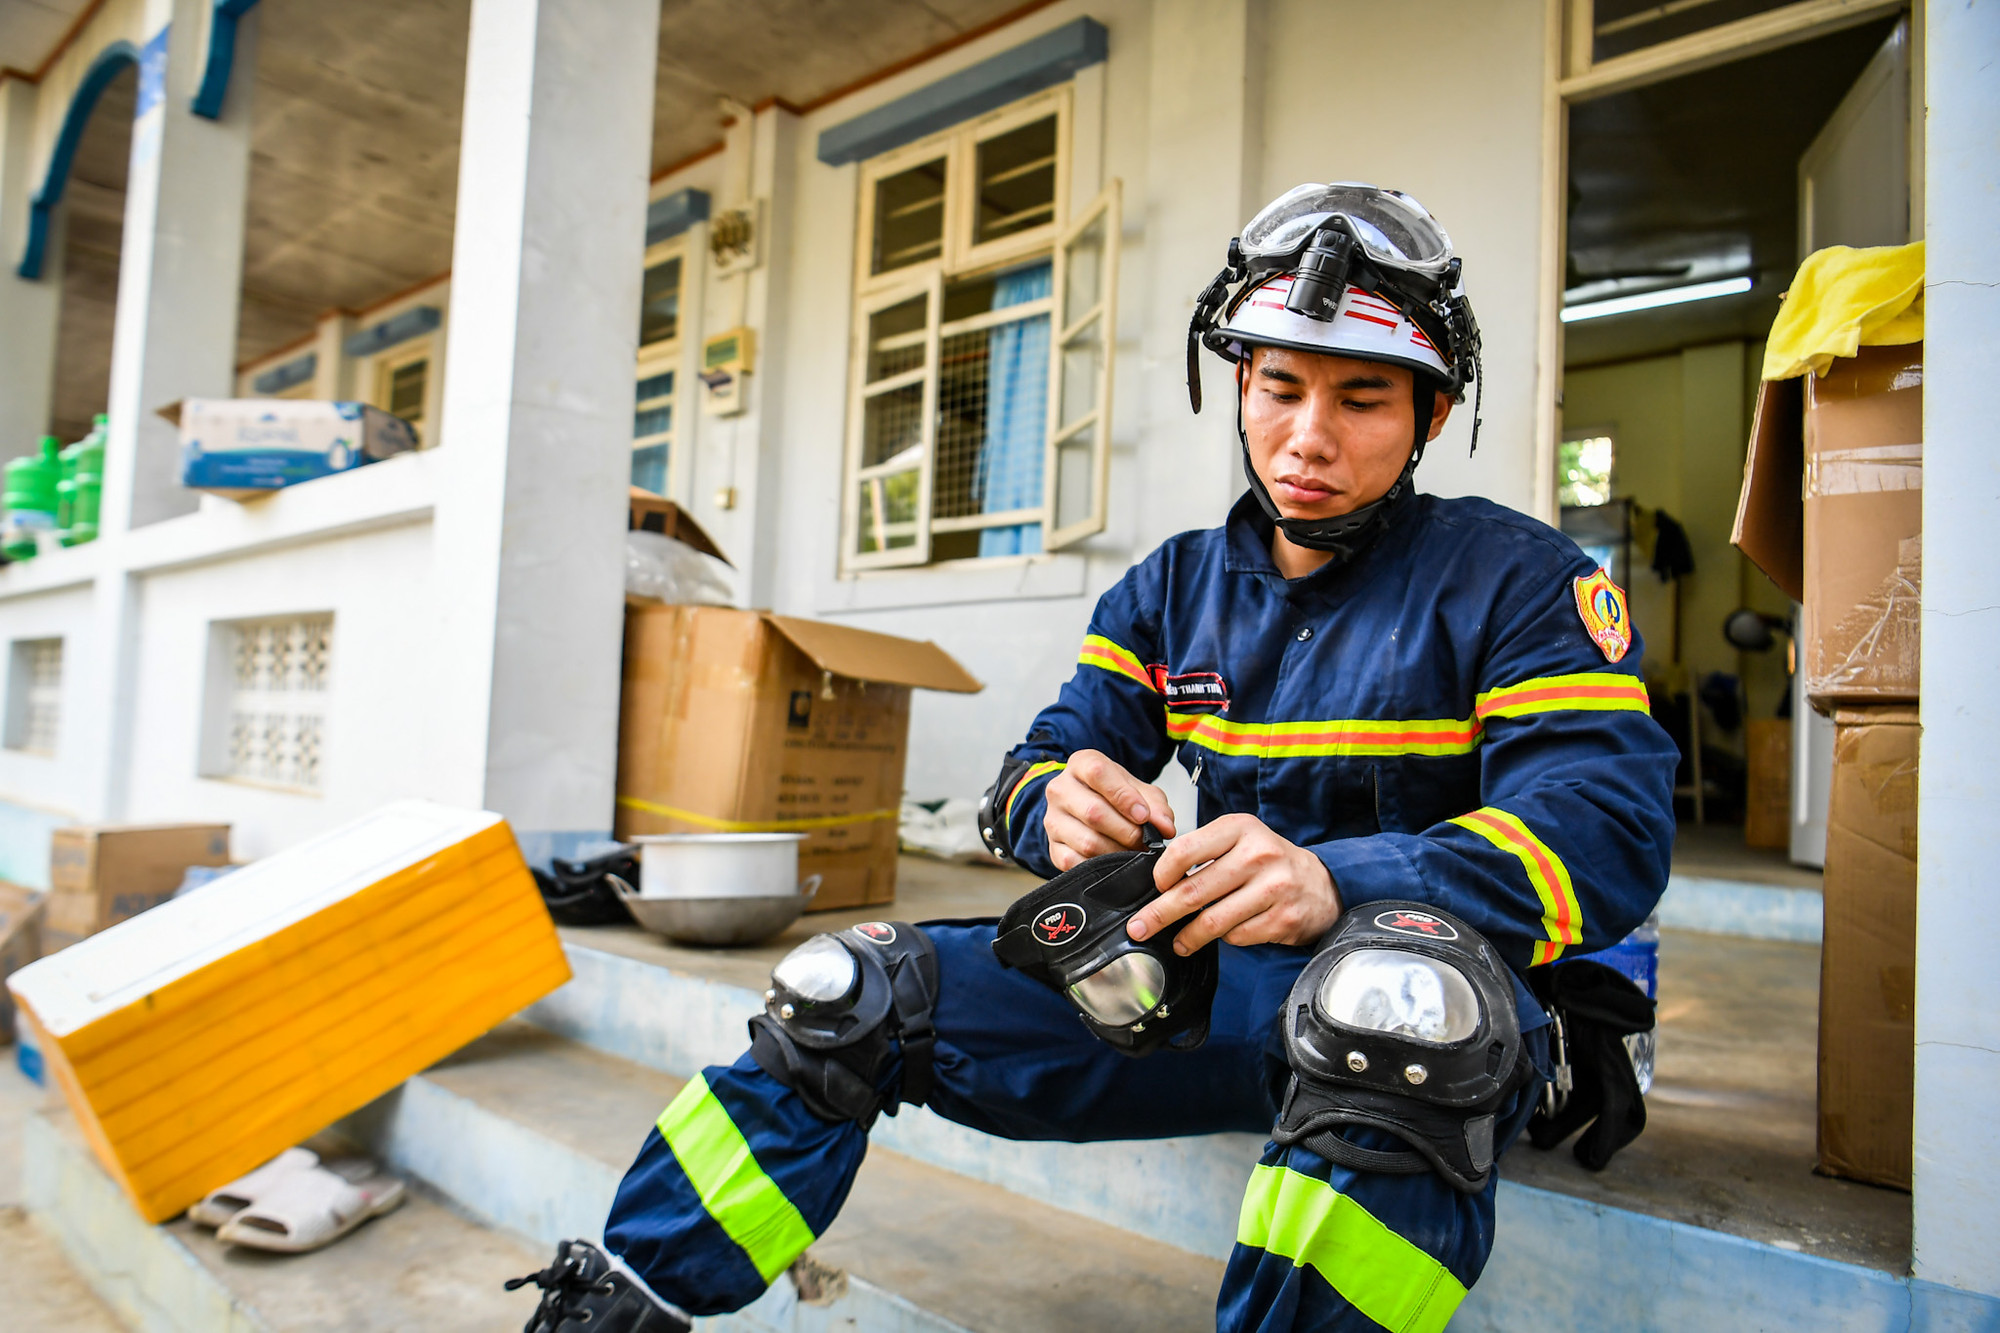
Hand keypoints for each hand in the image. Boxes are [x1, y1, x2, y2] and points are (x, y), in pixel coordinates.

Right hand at [1042, 749, 1178, 871]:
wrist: (1090, 810)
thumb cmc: (1115, 797)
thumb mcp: (1140, 792)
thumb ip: (1156, 806)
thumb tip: (1164, 827)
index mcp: (1081, 764)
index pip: (1098, 774)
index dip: (1124, 796)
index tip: (1143, 815)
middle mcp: (1060, 789)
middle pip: (1094, 812)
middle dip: (1127, 831)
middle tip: (1143, 840)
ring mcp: (1052, 819)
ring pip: (1087, 842)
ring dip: (1117, 852)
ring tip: (1132, 851)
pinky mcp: (1052, 847)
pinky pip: (1076, 863)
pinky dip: (1101, 867)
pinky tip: (1113, 862)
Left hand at [1126, 813, 1340, 952]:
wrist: (1320, 884)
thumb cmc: (1270, 862)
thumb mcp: (1239, 839)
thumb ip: (1204, 851)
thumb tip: (1160, 880)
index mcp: (1240, 828)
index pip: (1184, 851)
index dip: (1162, 874)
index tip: (1155, 886)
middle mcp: (1258, 855)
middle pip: (1193, 892)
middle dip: (1159, 914)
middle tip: (1139, 927)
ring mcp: (1273, 888)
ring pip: (1212, 921)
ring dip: (1187, 936)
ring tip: (1177, 942)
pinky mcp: (1282, 918)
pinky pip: (1236, 936)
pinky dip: (1223, 939)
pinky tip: (1222, 936)